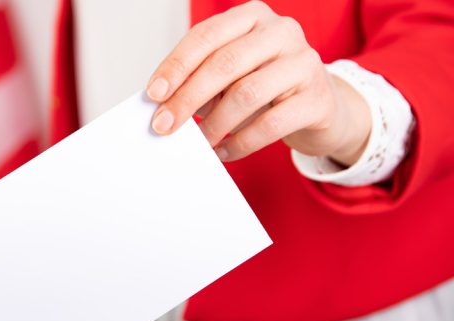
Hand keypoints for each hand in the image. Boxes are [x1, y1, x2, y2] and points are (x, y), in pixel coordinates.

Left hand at [146, 1, 370, 164]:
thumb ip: (201, 81)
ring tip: (199, 141)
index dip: (176, 66)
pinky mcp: (318, 98)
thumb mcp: (232, 75)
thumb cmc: (265, 87)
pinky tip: (223, 152)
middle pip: (224, 64)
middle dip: (187, 98)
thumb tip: (165, 106)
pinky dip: (240, 143)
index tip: (153, 94)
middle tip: (164, 125)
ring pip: (247, 94)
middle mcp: (281, 31)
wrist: (320, 106)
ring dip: (214, 124)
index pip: (206, 36)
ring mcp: (305, 62)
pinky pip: (270, 125)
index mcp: (252, 16)